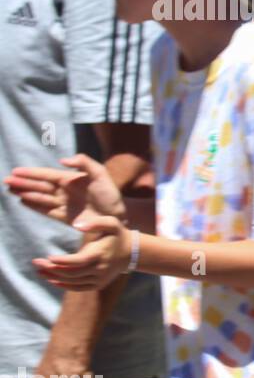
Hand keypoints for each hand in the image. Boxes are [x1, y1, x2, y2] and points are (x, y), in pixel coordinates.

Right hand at [5, 154, 126, 226]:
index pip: (46, 175)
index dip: (31, 173)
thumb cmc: (110, 193)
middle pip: (39, 186)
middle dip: (23, 183)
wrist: (117, 215)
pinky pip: (46, 210)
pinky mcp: (65, 217)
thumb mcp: (100, 174)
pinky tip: (23, 201)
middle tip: (6, 182)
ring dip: (26, 193)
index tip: (15, 171)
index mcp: (70, 179)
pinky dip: (35, 206)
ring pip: (40, 197)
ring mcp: (63, 204)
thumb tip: (63, 160)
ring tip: (11, 190)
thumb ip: (84, 163)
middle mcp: (64, 191)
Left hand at [33, 215, 131, 290]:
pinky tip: (52, 280)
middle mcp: (100, 269)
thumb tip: (77, 226)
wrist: (131, 252)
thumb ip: (95, 222)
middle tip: (36, 263)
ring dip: (54, 277)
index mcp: (100, 254)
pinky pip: (78, 288)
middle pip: (72, 273)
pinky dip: (64, 285)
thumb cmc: (117, 235)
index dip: (63, 261)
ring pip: (73, 281)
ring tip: (39, 272)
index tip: (48, 258)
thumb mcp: (111, 222)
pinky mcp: (98, 284)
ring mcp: (99, 279)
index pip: (79, 261)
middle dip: (51, 269)